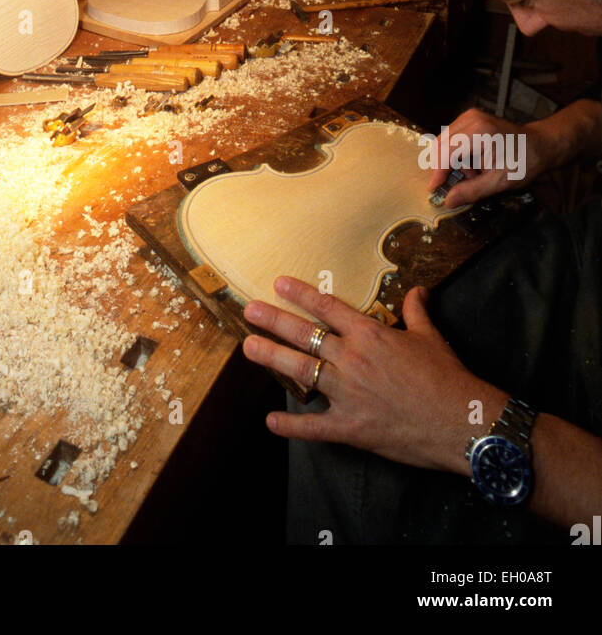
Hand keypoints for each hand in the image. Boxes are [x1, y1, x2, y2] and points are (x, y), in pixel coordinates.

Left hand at [243, 277, 501, 470]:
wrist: (462, 421)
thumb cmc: (448, 377)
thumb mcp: (431, 337)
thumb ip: (416, 312)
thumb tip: (417, 290)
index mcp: (371, 335)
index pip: (328, 308)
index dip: (301, 294)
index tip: (278, 284)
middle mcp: (353, 360)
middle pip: (305, 336)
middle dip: (274, 322)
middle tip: (249, 312)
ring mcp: (349, 394)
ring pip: (302, 372)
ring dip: (273, 359)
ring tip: (249, 348)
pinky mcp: (352, 427)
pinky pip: (314, 427)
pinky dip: (291, 426)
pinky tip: (271, 421)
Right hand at [429, 108, 548, 206]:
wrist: (538, 145)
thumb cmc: (524, 162)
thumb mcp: (499, 182)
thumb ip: (471, 191)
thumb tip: (448, 201)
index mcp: (479, 132)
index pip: (446, 152)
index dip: (437, 172)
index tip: (433, 190)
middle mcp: (471, 119)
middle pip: (441, 145)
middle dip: (445, 168)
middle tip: (456, 185)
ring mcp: (469, 116)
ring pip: (445, 142)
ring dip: (452, 162)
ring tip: (474, 174)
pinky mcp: (469, 119)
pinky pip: (452, 139)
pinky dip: (458, 155)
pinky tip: (474, 165)